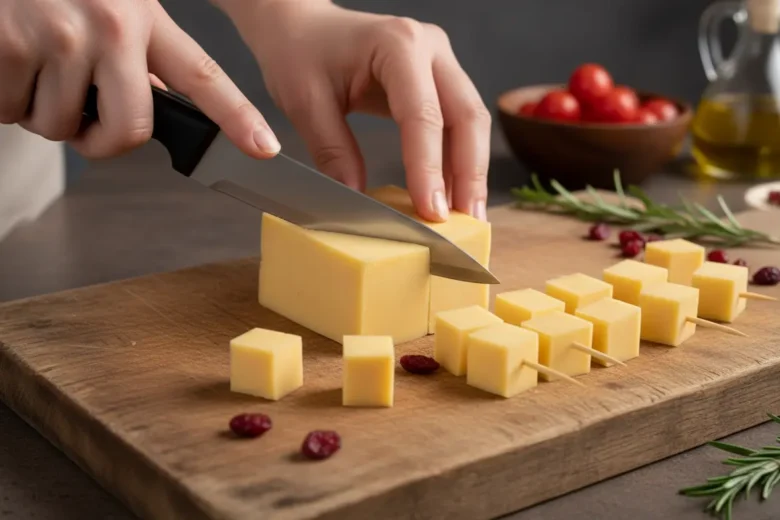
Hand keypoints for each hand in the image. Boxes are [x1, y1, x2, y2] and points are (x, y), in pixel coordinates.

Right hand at [0, 0, 278, 159]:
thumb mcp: (109, 5)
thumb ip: (138, 52)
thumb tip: (155, 98)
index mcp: (143, 16)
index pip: (201, 75)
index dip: (236, 116)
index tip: (264, 147)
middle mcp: (110, 25)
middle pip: (130, 129)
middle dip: (101, 140)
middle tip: (81, 118)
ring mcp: (59, 36)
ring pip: (61, 127)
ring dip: (42, 111)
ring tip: (33, 63)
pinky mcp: (9, 46)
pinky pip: (12, 112)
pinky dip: (6, 99)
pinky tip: (9, 59)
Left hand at [223, 0, 490, 220]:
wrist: (302, 27)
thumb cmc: (300, 53)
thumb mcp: (305, 102)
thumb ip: (332, 150)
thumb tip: (357, 198)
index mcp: (397, 44)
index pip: (423, 115)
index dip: (429, 168)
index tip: (430, 212)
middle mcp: (430, 48)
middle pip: (466, 116)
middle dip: (470, 173)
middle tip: (467, 222)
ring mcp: (439, 62)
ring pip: (470, 121)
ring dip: (470, 171)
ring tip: (467, 217)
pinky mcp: (438, 79)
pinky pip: (457, 123)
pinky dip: (457, 160)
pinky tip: (452, 193)